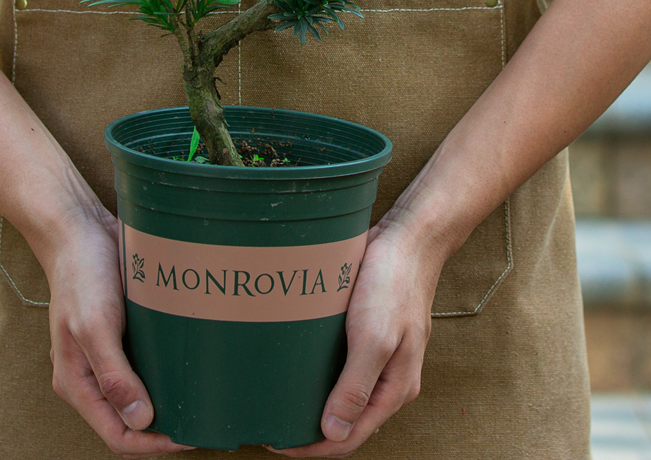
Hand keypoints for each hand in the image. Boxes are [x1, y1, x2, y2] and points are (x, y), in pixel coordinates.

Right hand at [46, 214, 192, 457]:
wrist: (82, 230)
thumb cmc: (82, 275)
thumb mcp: (94, 325)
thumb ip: (114, 375)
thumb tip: (141, 420)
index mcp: (77, 382)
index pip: (116, 434)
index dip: (152, 444)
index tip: (189, 435)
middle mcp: (93, 375)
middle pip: (130, 419)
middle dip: (164, 428)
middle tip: (203, 420)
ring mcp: (109, 354)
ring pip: (141, 393)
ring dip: (168, 400)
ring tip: (203, 399)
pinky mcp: (125, 333)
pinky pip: (147, 363)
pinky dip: (168, 371)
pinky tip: (192, 365)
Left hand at [271, 219, 442, 457]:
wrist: (406, 239)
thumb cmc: (393, 284)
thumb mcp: (374, 338)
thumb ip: (357, 387)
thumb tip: (333, 433)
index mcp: (394, 388)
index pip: (350, 436)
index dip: (313, 447)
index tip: (277, 443)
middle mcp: (387, 378)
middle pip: (346, 420)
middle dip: (311, 430)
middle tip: (272, 425)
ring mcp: (377, 356)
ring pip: (342, 393)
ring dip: (313, 403)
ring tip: (278, 401)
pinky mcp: (365, 334)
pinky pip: (340, 365)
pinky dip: (318, 375)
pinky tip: (294, 367)